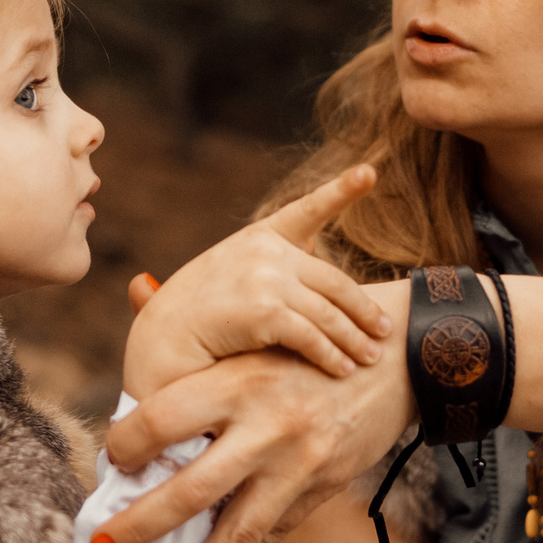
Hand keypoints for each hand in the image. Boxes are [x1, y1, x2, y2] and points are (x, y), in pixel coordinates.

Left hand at [95, 329, 414, 542]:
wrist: (403, 356)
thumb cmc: (315, 338)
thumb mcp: (262, 327)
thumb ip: (199, 326)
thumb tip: (135, 289)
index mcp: (241, 379)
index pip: (163, 420)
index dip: (127, 445)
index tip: (113, 461)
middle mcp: (268, 425)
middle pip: (190, 490)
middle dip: (140, 527)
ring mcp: (298, 465)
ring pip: (236, 534)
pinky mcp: (322, 490)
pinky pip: (273, 539)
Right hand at [120, 166, 393, 395]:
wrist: (159, 347)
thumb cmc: (193, 323)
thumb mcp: (229, 284)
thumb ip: (267, 279)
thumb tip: (311, 296)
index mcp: (257, 237)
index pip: (306, 210)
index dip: (340, 190)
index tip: (369, 171)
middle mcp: (264, 250)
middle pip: (334, 280)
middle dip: (362, 309)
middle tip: (383, 331)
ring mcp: (265, 278)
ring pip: (329, 312)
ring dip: (354, 339)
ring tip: (370, 358)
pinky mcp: (265, 311)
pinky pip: (314, 336)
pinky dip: (331, 356)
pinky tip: (343, 370)